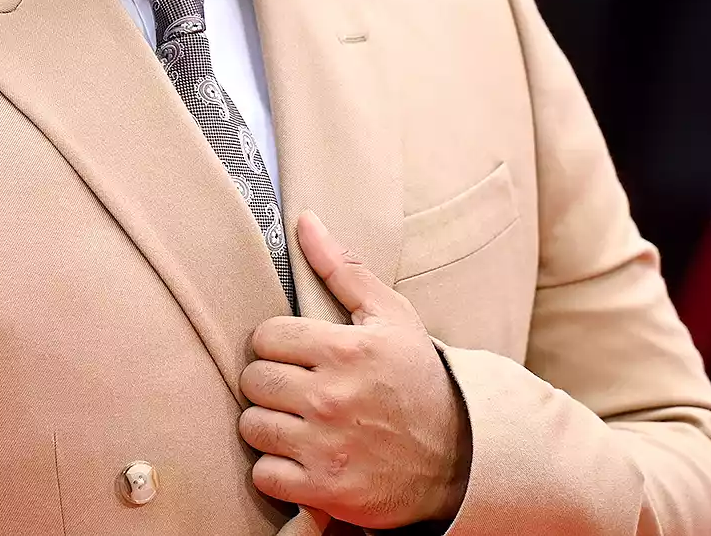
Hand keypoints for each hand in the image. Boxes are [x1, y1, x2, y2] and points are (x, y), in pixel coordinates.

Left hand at [239, 211, 468, 528]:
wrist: (458, 459)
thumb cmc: (418, 381)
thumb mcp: (392, 317)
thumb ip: (342, 269)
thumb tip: (304, 220)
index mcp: (346, 350)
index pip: (264, 337)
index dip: (277, 344)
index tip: (297, 354)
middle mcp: (331, 398)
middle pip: (253, 380)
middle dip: (270, 383)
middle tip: (297, 389)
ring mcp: (325, 447)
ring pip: (252, 426)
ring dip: (269, 426)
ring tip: (297, 422)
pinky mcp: (324, 491)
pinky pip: (263, 475)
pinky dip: (276, 470)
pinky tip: (300, 457)